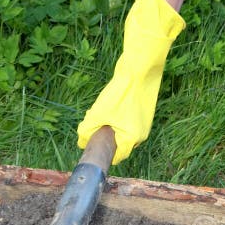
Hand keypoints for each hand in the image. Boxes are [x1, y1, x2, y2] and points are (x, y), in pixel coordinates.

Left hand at [77, 0, 184, 164]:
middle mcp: (141, 134)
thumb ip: (87, 130)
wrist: (139, 68)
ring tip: (101, 109)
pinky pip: (125, 120)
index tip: (91, 141)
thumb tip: (81, 142)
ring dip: (108, 123)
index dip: (102, 150)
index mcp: (133, 139)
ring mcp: (143, 122)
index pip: (117, 156)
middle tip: (94, 120)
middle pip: (117, 142)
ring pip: (119, 130)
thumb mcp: (98, 113)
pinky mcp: (141, 111)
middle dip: (103, 134)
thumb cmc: (121, 93)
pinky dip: (115, 115)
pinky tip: (109, 102)